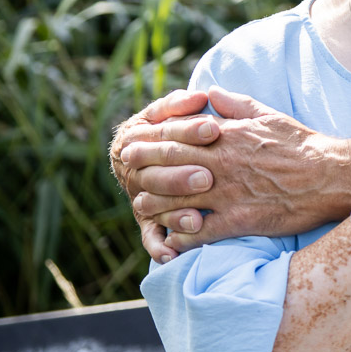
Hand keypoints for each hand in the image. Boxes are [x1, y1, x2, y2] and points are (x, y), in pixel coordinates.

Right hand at [111, 89, 217, 261]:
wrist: (147, 149)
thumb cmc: (176, 126)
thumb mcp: (174, 109)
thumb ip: (183, 102)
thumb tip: (201, 95)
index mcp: (140, 135)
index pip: (166, 132)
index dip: (189, 130)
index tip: (214, 129)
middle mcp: (136, 167)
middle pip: (157, 172)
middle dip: (182, 175)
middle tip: (208, 178)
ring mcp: (141, 195)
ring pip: (153, 205)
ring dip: (173, 213)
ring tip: (195, 220)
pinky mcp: (147, 220)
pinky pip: (151, 236)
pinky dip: (159, 247)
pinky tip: (172, 256)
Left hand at [115, 87, 350, 259]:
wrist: (331, 176)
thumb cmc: (301, 144)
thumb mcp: (268, 114)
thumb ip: (234, 104)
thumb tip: (208, 91)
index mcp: (228, 136)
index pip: (179, 134)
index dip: (152, 138)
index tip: (135, 140)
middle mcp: (223, 163)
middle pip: (171, 164)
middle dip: (144, 165)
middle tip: (125, 168)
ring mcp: (229, 193)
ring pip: (178, 199)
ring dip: (155, 203)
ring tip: (142, 205)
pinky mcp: (240, 220)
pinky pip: (201, 231)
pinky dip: (181, 236)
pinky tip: (170, 238)